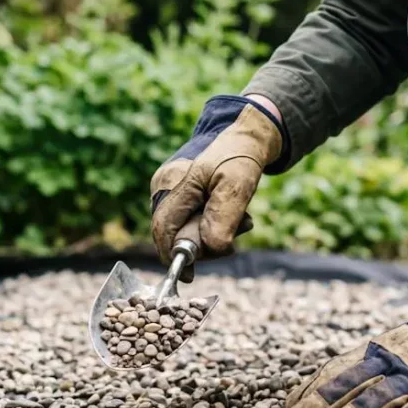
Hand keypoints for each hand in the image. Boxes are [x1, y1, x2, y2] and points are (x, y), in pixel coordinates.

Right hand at [150, 95, 284, 276]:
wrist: (244, 131)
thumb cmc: (240, 154)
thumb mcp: (238, 185)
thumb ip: (224, 217)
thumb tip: (211, 247)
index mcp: (171, 183)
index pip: (163, 231)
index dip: (174, 256)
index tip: (189, 276)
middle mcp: (163, 186)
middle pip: (172, 232)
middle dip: (202, 242)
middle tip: (235, 236)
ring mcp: (169, 188)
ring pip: (183, 227)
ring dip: (211, 232)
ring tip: (242, 219)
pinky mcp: (180, 191)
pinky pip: (190, 218)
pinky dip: (211, 223)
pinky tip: (233, 214)